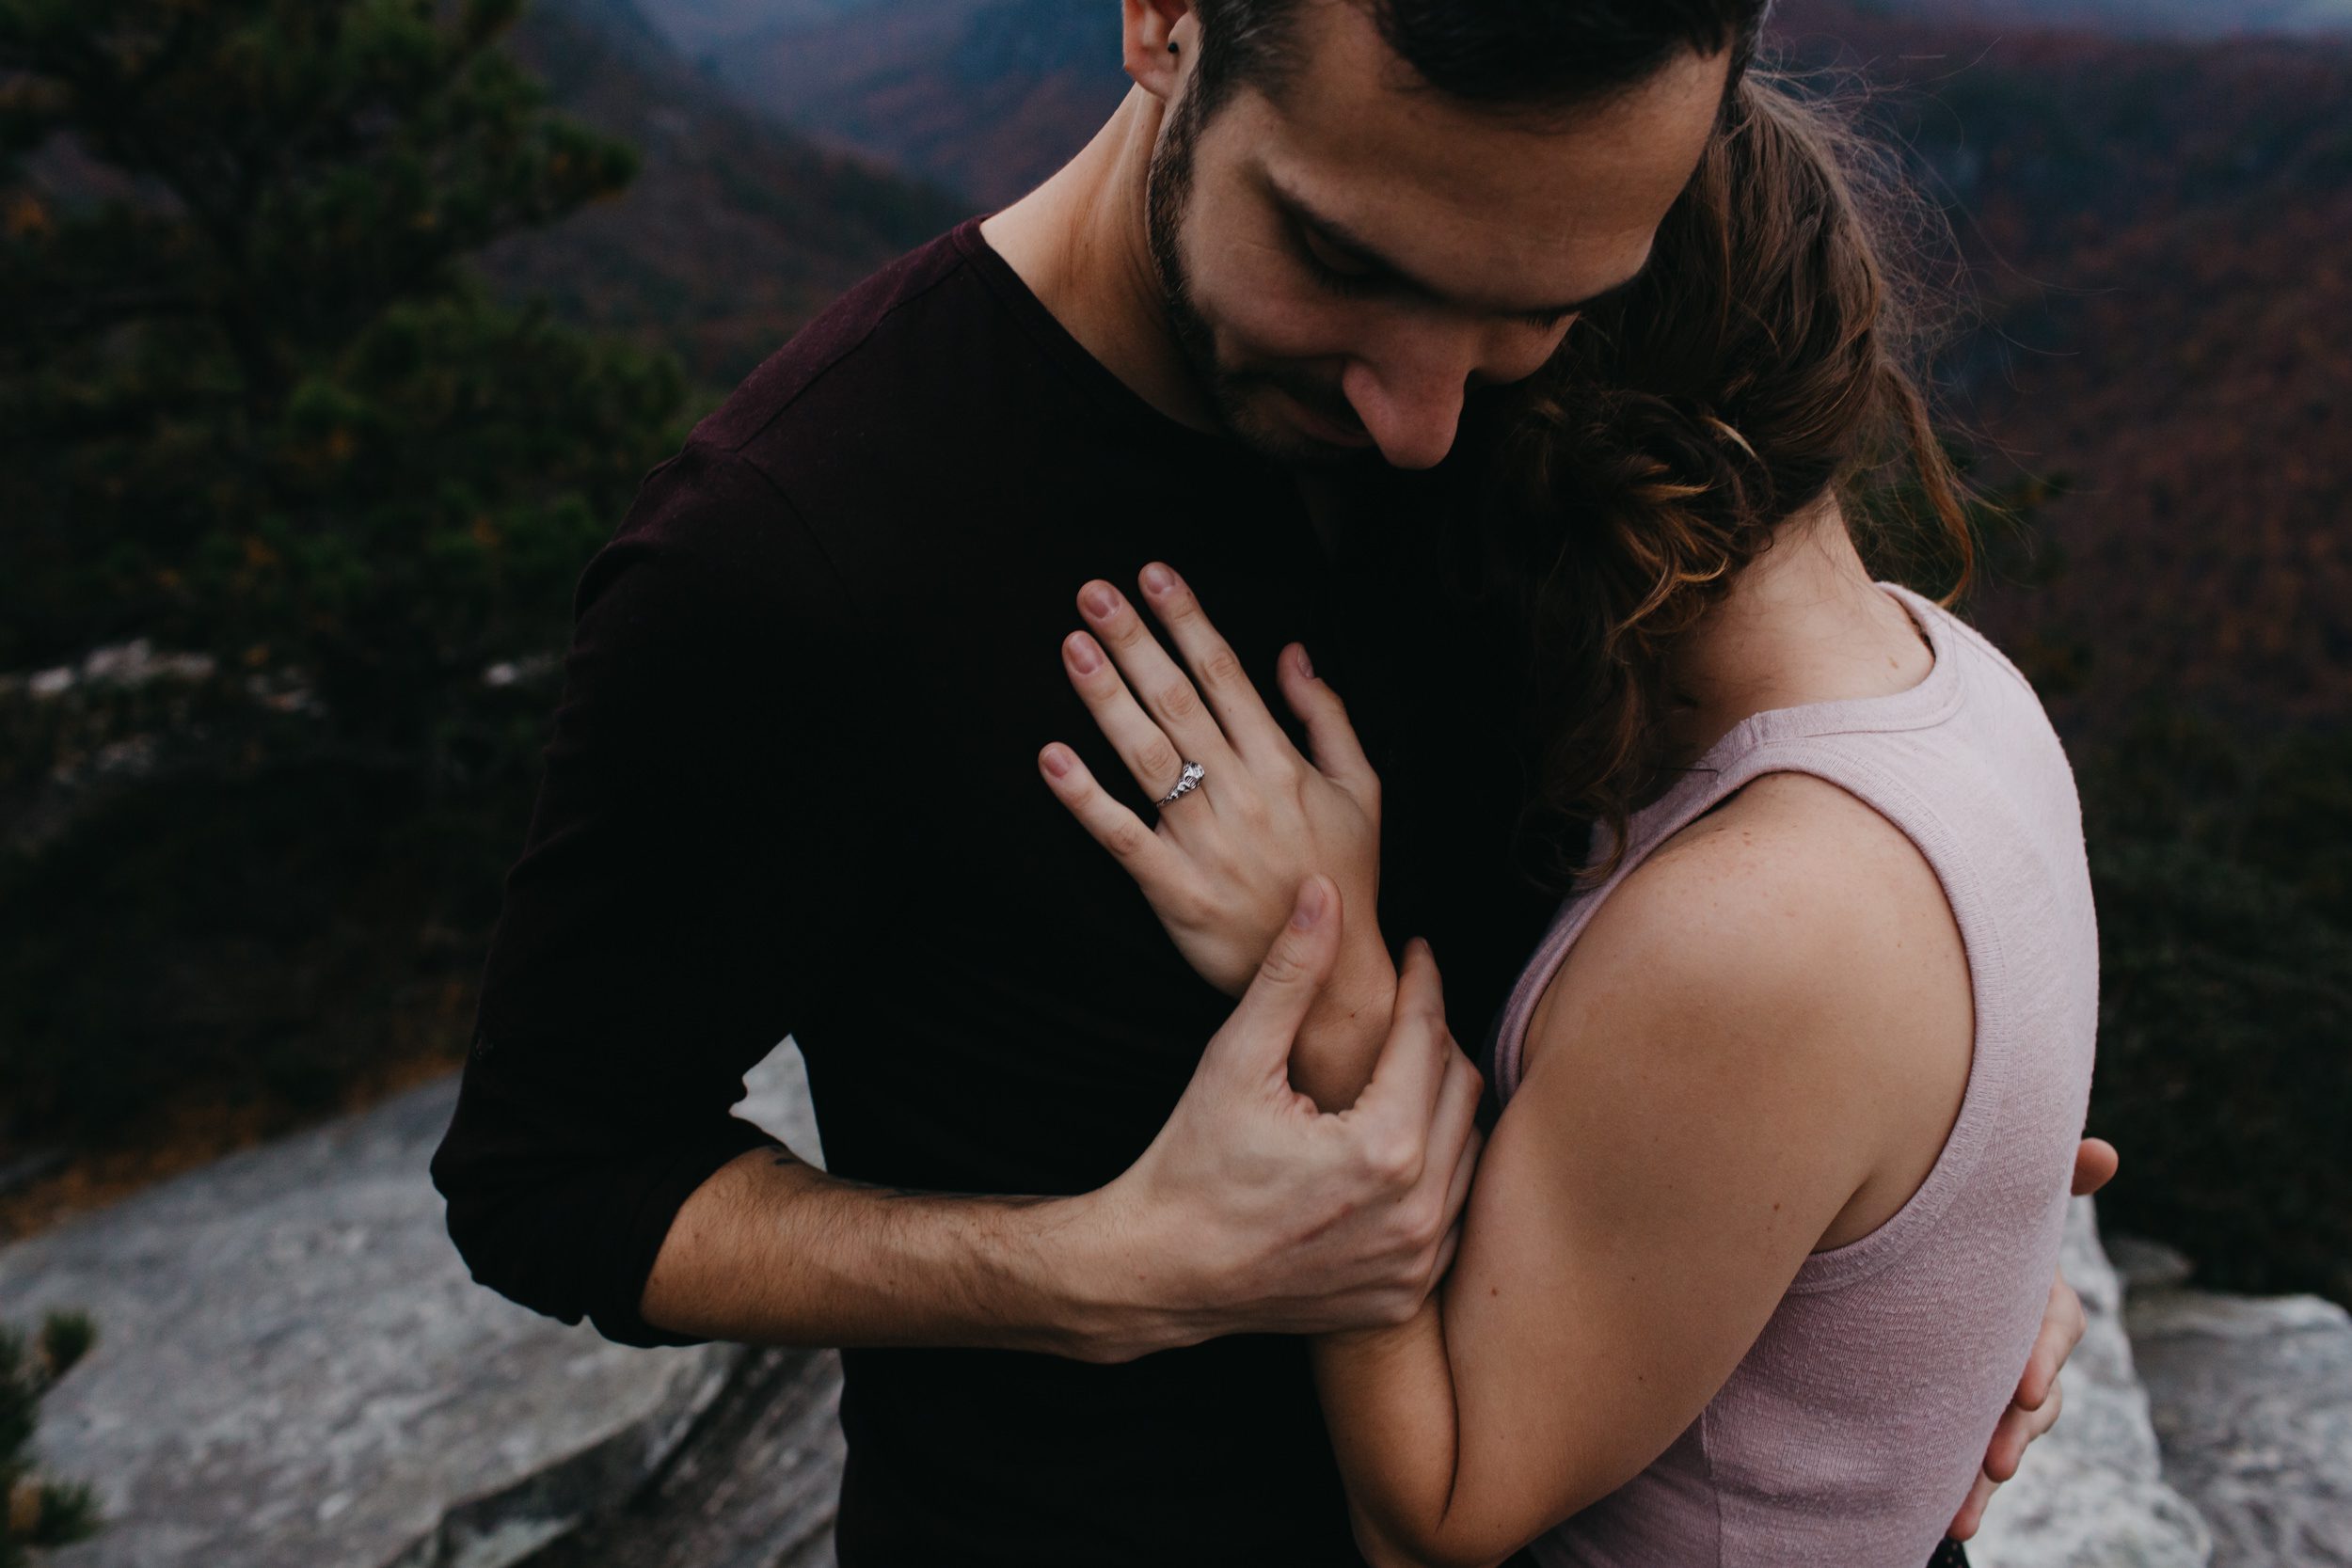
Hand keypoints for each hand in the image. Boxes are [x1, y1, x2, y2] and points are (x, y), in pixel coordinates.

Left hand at [1039, 563, 1387, 1014]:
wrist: (1332, 974)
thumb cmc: (1345, 876)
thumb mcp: (1361, 790)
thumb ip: (1327, 718)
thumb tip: (1292, 653)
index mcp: (1282, 765)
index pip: (1226, 677)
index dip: (1187, 621)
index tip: (1155, 575)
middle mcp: (1241, 794)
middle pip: (1178, 703)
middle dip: (1135, 642)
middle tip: (1094, 593)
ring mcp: (1205, 842)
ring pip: (1148, 757)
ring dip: (1107, 699)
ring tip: (1074, 648)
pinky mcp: (1175, 890)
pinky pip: (1121, 839)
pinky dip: (1085, 799)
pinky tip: (1053, 758)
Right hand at [1075, 877, 1484, 1361]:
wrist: (1162, 1273)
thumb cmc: (1191, 1162)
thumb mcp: (1236, 1059)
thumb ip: (1290, 974)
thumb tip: (1323, 893)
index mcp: (1383, 1148)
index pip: (1428, 1038)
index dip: (1424, 983)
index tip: (1418, 952)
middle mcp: (1416, 1211)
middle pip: (1459, 1087)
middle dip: (1434, 1036)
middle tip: (1406, 1005)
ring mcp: (1416, 1261)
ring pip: (1467, 1149)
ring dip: (1442, 1101)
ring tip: (1399, 1068)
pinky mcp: (1407, 1293)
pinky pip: (1453, 1211)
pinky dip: (1437, 1169)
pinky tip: (1398, 1141)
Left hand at [1946, 1137, 2120, 1540]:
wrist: (1916, 1274)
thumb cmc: (1969, 1232)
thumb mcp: (1998, 1205)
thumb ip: (2049, 1178)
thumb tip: (2107, 1154)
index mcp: (2038, 1298)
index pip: (2056, 1327)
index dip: (2042, 1354)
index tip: (2024, 1385)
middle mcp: (2030, 1349)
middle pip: (2035, 1397)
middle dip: (2016, 1429)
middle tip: (1997, 1456)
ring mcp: (2003, 1392)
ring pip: (2010, 1437)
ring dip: (1989, 1473)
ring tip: (1964, 1507)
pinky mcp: (1970, 1420)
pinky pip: (1976, 1463)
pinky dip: (1969, 1493)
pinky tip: (1955, 1521)